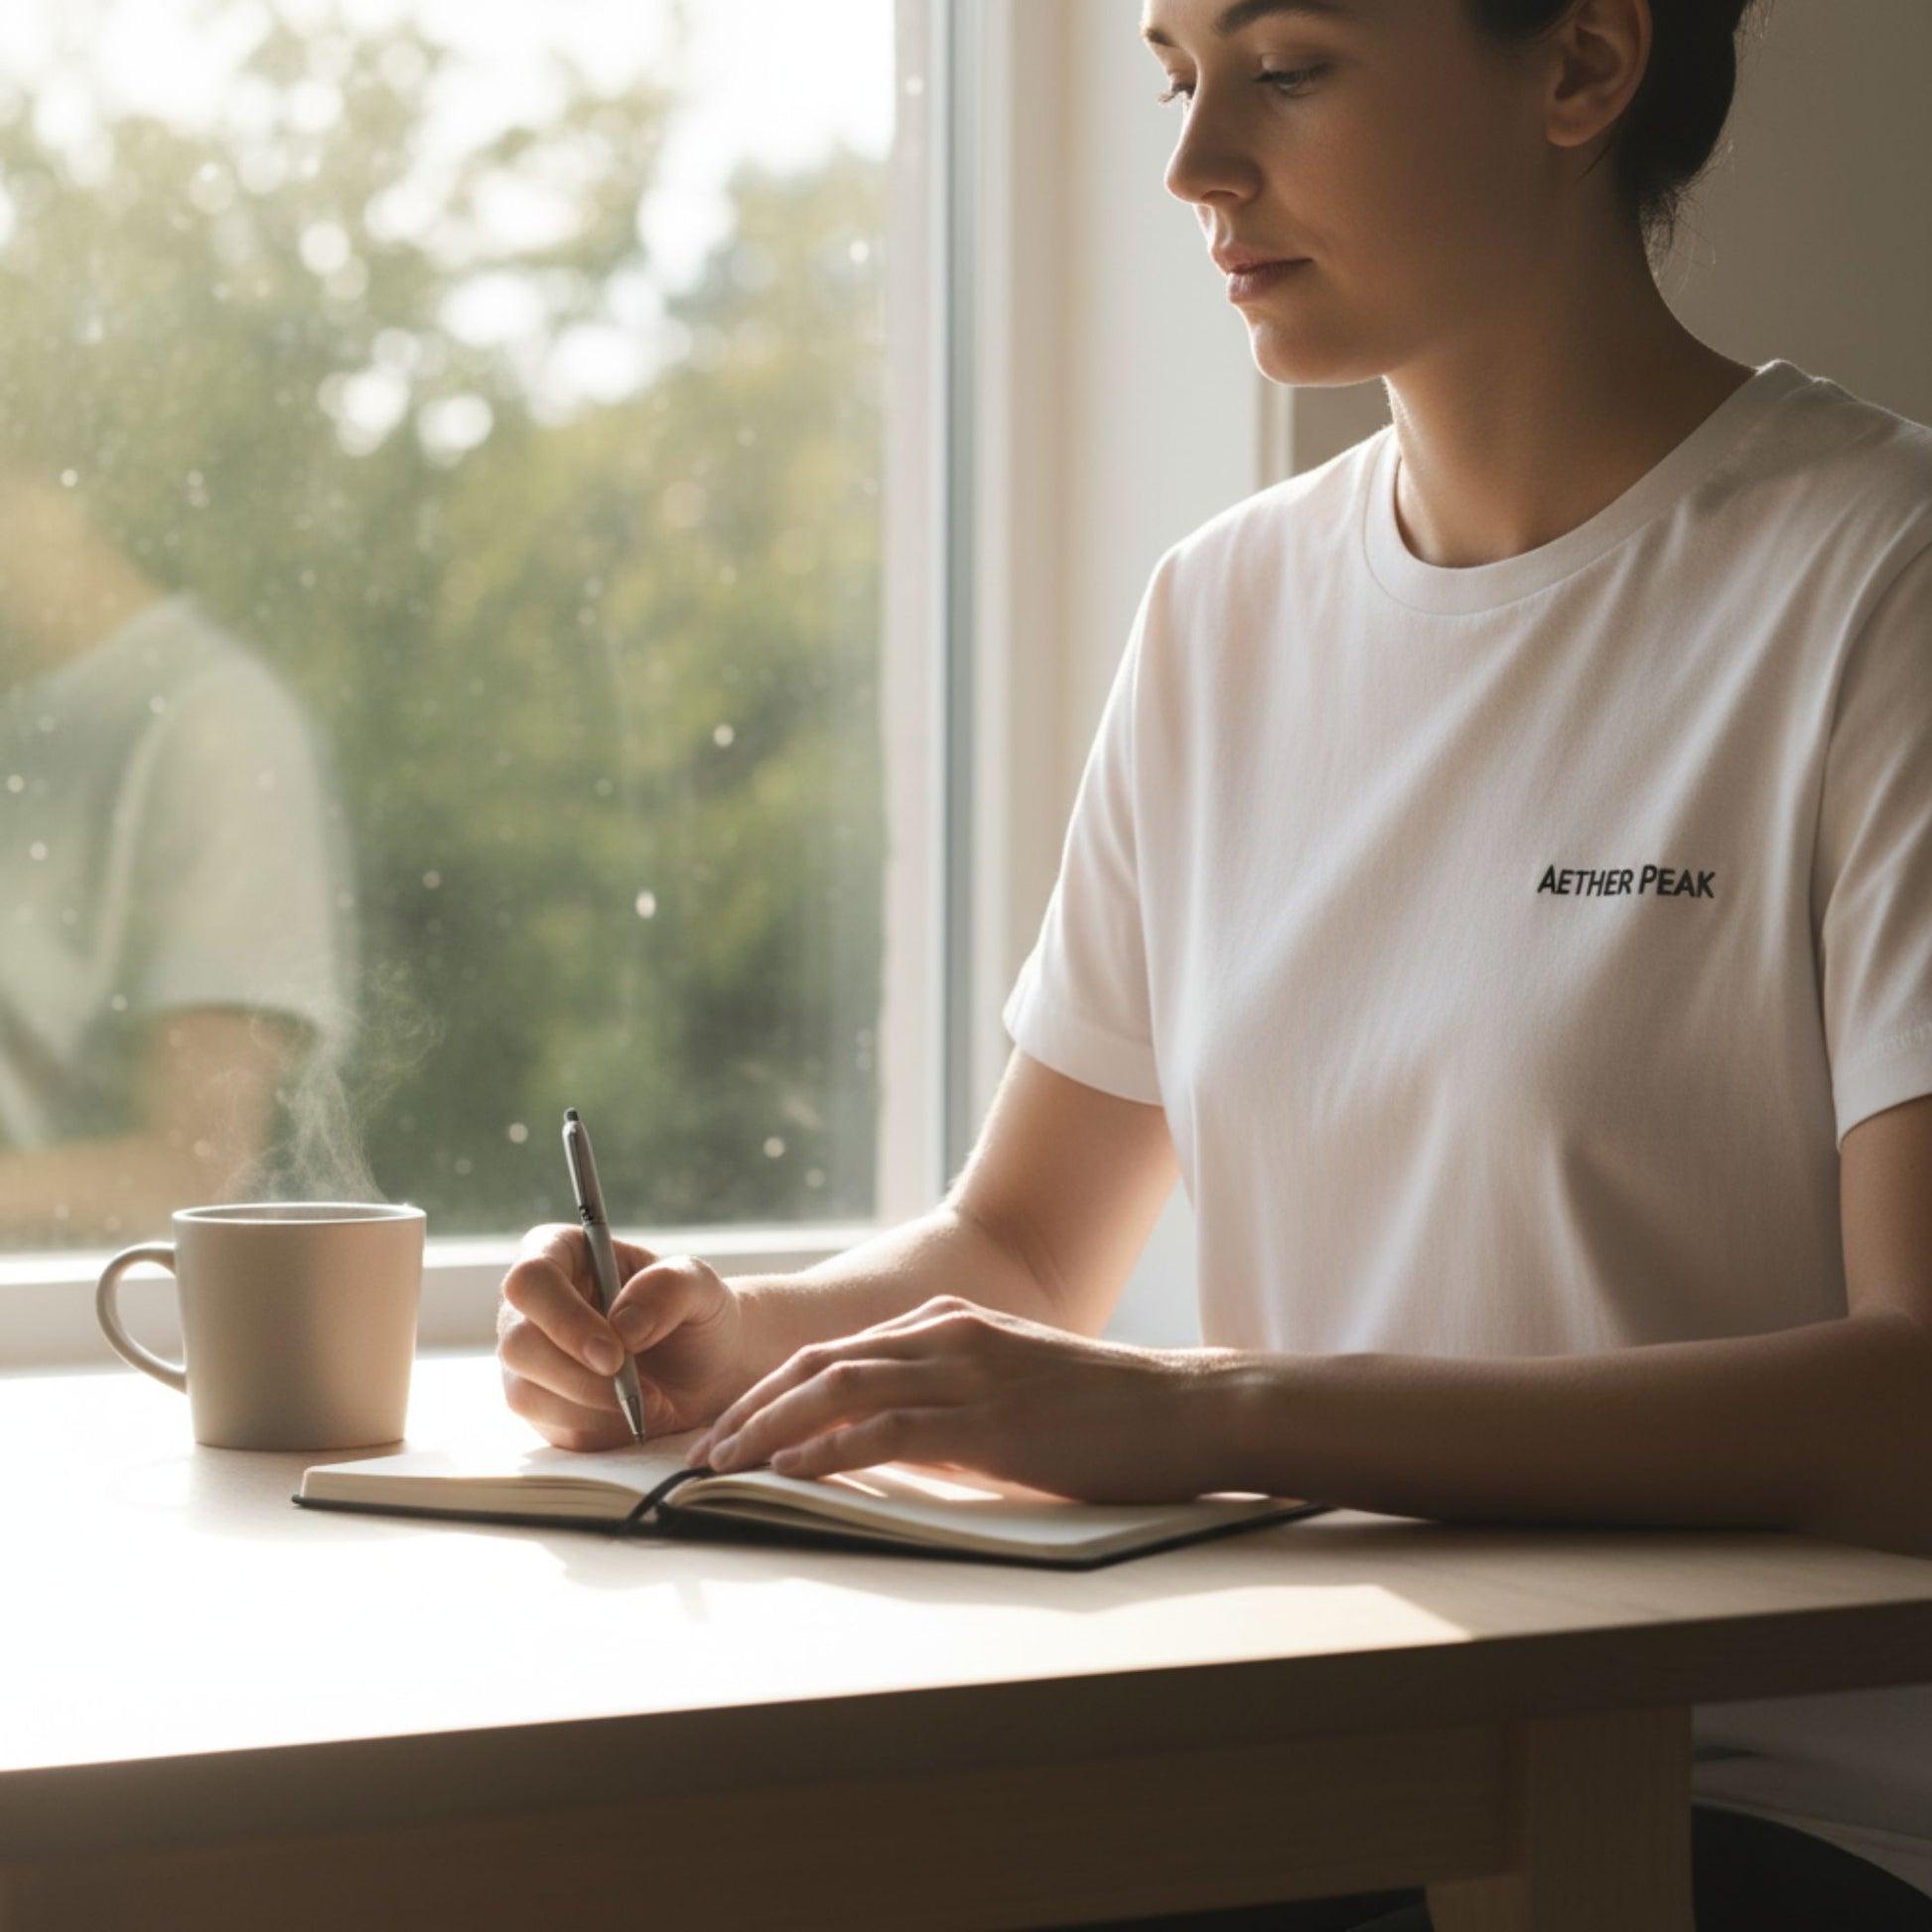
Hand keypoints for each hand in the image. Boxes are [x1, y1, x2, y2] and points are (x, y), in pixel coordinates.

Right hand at [496, 1224, 749, 1450]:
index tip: (613, 1353)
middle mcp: (531, 1306)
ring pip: (525, 1391)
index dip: (564, 1319)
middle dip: (577, 1374)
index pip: (531, 1280)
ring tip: (651, 1401)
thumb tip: (624, 1326)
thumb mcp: (700, 1286)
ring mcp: (529, 1358)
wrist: (706, 1370)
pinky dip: (594, 1428)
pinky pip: (547, 1425)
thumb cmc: (696, 1313)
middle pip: (518, 1343)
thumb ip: (668, 1288)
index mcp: (561, 1253)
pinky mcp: (541, 1404)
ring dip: (590, 1406)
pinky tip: (634, 1416)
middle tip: (635, 1389)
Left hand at [684, 1295, 1227, 1502]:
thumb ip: (950, 1398)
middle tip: (704, 1451)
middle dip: (753, 1407)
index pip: (837, 1352)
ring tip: (725, 1465)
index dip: (774, 1389)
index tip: (731, 1429)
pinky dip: (829, 1450)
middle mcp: (947, 1334)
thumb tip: (888, 1439)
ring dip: (771, 1428)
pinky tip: (791, 1472)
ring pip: (839, 1389)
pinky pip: (888, 1431)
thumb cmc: (1104, 1409)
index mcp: (950, 1323)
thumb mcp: (1012, 1384)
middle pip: (821, 1362)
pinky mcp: (988, 1421)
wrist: (1183, 1406)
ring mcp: (967, 1373)